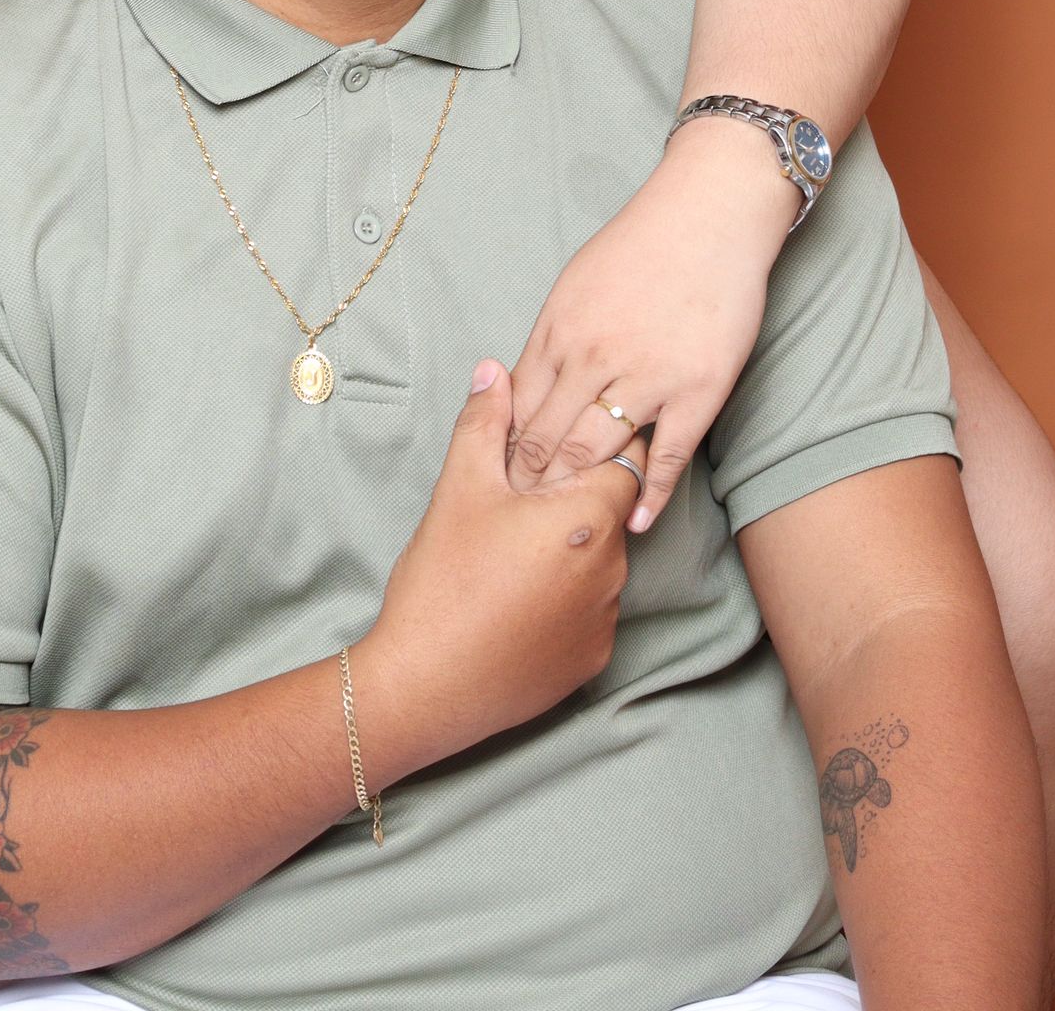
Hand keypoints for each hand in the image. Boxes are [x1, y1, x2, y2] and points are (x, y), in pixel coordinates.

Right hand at [349, 361, 642, 785]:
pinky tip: (517, 598)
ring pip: (600, 564)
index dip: (598, 447)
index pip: (628, 462)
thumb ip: (485, 422)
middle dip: (575, 499)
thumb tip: (495, 370)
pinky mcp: (591, 664)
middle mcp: (613, 571)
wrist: (426, 686)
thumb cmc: (445, 580)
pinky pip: (590, 613)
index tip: (565, 447)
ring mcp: (605, 623)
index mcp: (587, 520)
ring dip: (570, 551)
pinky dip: (565, 599)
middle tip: (521, 500)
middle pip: (611, 514)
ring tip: (511, 553)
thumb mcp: (460, 488)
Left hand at [504, 130, 797, 531]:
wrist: (709, 214)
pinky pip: (668, 456)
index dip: (504, 454)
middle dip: (529, 486)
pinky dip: (648, 495)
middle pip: (549, 439)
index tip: (496, 487)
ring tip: (566, 529)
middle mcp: (594, 357)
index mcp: (559, 330)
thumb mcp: (576, 284)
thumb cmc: (642, 244)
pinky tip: (637, 521)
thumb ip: (552, 338)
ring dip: (577, 494)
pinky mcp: (698, 391)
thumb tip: (524, 386)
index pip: (519, 409)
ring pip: (598, 453)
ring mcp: (647, 376)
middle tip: (519, 525)